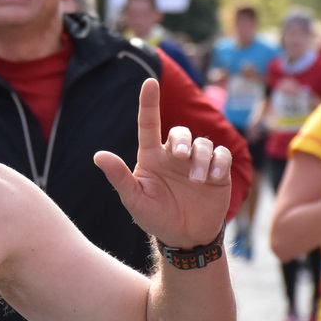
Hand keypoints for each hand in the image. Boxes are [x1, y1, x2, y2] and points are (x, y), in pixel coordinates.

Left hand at [93, 78, 232, 248]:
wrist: (185, 238)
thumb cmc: (156, 217)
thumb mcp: (135, 200)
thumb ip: (120, 178)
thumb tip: (98, 156)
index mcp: (152, 157)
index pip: (148, 124)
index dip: (148, 102)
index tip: (149, 82)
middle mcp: (174, 155)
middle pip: (180, 132)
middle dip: (182, 141)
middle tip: (181, 158)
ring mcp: (197, 162)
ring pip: (203, 143)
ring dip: (201, 159)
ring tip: (197, 181)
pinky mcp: (217, 171)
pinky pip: (221, 155)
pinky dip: (219, 163)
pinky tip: (214, 178)